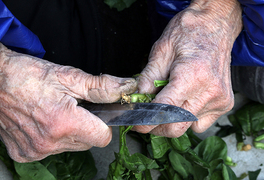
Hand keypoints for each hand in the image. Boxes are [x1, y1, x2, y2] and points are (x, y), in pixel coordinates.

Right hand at [0, 43, 136, 161]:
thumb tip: (127, 88)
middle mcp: (50, 142)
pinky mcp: (23, 154)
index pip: (103, 137)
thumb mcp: (69, 76)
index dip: (104, 124)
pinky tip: (41, 122)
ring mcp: (35, 151)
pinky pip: (50, 151)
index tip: (97, 114)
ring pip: (69, 147)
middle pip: (86, 143)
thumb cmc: (27, 74)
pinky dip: (51, 139)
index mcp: (64, 123)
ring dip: (68, 133)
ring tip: (53, 112)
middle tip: (71, 108)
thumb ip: (102, 86)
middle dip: (85, 127)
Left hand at [133, 0, 241, 136]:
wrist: (214, 25)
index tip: (137, 124)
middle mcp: (209, 92)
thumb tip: (138, 101)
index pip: (165, 111)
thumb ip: (148, 79)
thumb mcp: (161, 52)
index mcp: (192, 76)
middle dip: (157, 126)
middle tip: (147, 117)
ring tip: (168, 101)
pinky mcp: (224, 104)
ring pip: (187, 127)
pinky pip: (200, 123)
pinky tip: (185, 100)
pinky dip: (187, 118)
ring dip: (172, 121)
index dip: (146, 121)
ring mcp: (219, 99)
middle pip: (176, 127)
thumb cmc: (187, 33)